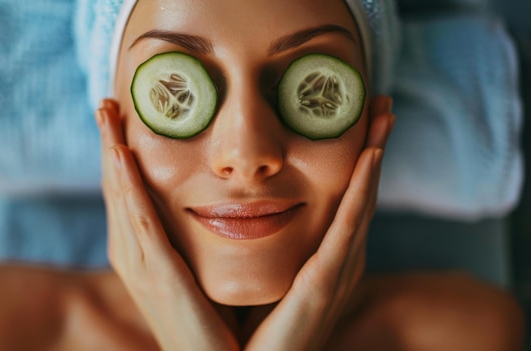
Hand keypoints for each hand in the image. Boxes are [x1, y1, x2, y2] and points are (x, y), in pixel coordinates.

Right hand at [95, 100, 238, 350]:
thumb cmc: (211, 322)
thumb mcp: (198, 273)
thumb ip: (196, 244)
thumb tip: (218, 211)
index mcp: (143, 254)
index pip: (127, 196)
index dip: (119, 157)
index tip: (120, 120)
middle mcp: (134, 256)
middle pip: (116, 189)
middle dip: (109, 145)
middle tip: (105, 104)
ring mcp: (142, 266)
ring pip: (121, 198)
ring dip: (113, 154)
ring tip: (108, 115)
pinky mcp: (158, 275)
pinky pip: (140, 223)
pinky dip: (128, 189)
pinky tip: (122, 158)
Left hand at [244, 96, 394, 349]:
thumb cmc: (256, 330)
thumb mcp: (267, 277)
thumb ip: (271, 249)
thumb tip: (245, 211)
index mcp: (325, 259)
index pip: (346, 200)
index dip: (358, 161)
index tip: (361, 119)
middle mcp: (339, 262)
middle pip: (361, 193)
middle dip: (375, 147)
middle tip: (383, 105)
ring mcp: (337, 272)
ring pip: (362, 202)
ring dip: (375, 156)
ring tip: (384, 116)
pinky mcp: (325, 285)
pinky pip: (347, 230)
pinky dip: (361, 191)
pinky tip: (370, 156)